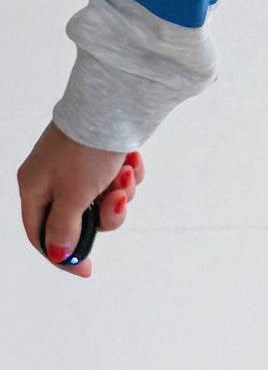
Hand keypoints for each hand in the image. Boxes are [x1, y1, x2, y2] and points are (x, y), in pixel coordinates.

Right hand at [16, 122, 144, 276]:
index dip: (62, 256)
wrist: (116, 100)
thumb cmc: (87, 148)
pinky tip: (132, 159)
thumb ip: (65, 229)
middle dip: (105, 214)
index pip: (40, 234)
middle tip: (117, 200)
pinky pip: (115, 177)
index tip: (87, 269)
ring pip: (101, 199)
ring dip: (119, 192)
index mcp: (34, 186)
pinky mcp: (101, 153)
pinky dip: (127, 173)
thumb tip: (60, 254)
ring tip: (126, 172)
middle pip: (78, 218)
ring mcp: (78, 163)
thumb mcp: (73, 196)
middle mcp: (53, 175)